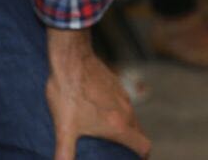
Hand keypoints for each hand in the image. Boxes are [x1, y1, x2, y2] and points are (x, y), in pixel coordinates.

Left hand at [46, 30, 149, 159]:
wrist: (71, 58)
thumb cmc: (68, 93)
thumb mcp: (63, 128)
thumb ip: (64, 153)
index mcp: (118, 125)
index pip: (143, 145)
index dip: (143, 156)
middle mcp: (126, 111)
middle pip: (138, 132)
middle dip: (131, 144)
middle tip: (118, 152)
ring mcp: (122, 95)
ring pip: (130, 117)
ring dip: (124, 127)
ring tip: (107, 134)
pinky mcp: (115, 84)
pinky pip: (122, 103)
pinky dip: (117, 112)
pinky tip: (98, 111)